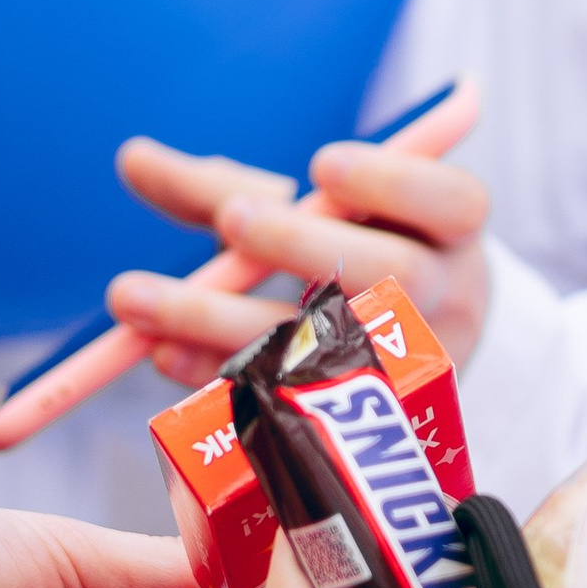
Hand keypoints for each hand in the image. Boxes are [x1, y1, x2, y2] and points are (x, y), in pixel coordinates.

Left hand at [108, 122, 490, 388]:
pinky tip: (160, 352)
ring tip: (133, 296)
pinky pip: (281, 401)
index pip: (454, 201)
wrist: (402, 365)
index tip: (321, 165)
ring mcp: (405, 370)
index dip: (393, 183)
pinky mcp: (352, 427)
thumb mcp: (311, 215)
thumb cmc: (344, 259)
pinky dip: (213, 374)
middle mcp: (446, 299)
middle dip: (304, 245)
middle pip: (391, 272)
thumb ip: (226, 188)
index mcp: (452, 231)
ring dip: (220, 319)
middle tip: (230, 219)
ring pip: (322, 348)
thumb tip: (132, 160)